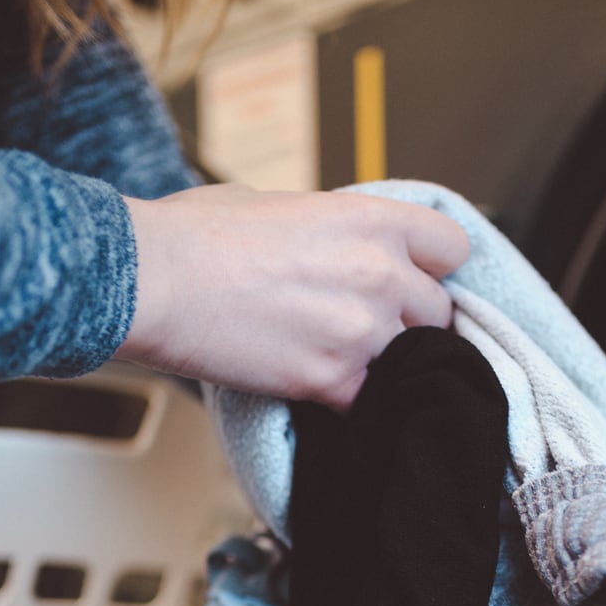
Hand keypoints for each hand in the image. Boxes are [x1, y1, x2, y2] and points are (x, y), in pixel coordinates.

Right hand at [117, 184, 468, 409]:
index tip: (412, 280)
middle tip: (368, 326)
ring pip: (411, 361)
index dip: (432, 268)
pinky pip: (370, 400)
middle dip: (409, 321)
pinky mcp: (333, 380)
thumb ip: (327, 228)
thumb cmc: (197, 236)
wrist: (153, 281)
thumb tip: (330, 245)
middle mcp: (379, 274)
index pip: (452, 250)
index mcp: (372, 220)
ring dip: (382, 364)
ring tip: (338, 357)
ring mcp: (361, 331)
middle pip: (438, 312)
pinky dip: (349, 400)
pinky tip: (318, 387)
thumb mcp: (279, 205)